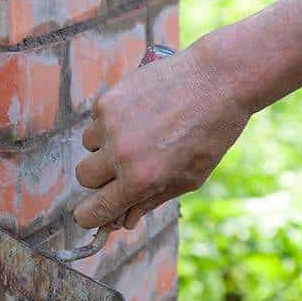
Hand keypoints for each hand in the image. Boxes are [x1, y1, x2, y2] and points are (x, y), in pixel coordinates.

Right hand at [73, 39, 250, 228]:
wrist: (218, 79)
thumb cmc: (211, 132)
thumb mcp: (189, 178)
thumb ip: (152, 200)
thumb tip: (125, 221)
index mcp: (141, 180)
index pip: (95, 209)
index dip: (89, 216)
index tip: (89, 214)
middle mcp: (121, 153)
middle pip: (84, 177)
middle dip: (99, 178)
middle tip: (122, 169)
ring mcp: (111, 123)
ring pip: (88, 146)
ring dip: (105, 145)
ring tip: (139, 133)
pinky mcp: (109, 98)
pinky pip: (97, 118)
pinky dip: (111, 120)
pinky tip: (140, 112)